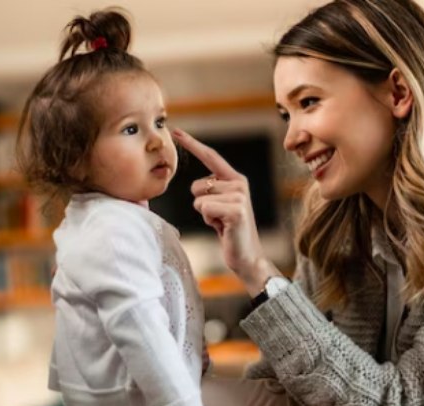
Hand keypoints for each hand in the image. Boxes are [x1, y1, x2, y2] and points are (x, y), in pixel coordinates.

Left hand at [173, 128, 280, 294]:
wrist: (247, 256)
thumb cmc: (230, 232)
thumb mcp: (219, 206)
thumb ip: (212, 191)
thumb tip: (198, 185)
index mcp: (235, 179)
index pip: (210, 157)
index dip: (192, 144)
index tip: (176, 131)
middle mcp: (239, 183)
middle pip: (196, 185)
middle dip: (200, 204)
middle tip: (219, 218)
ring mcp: (239, 196)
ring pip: (199, 199)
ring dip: (205, 215)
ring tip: (222, 223)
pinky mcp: (236, 210)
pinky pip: (204, 208)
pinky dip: (209, 221)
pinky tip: (224, 228)